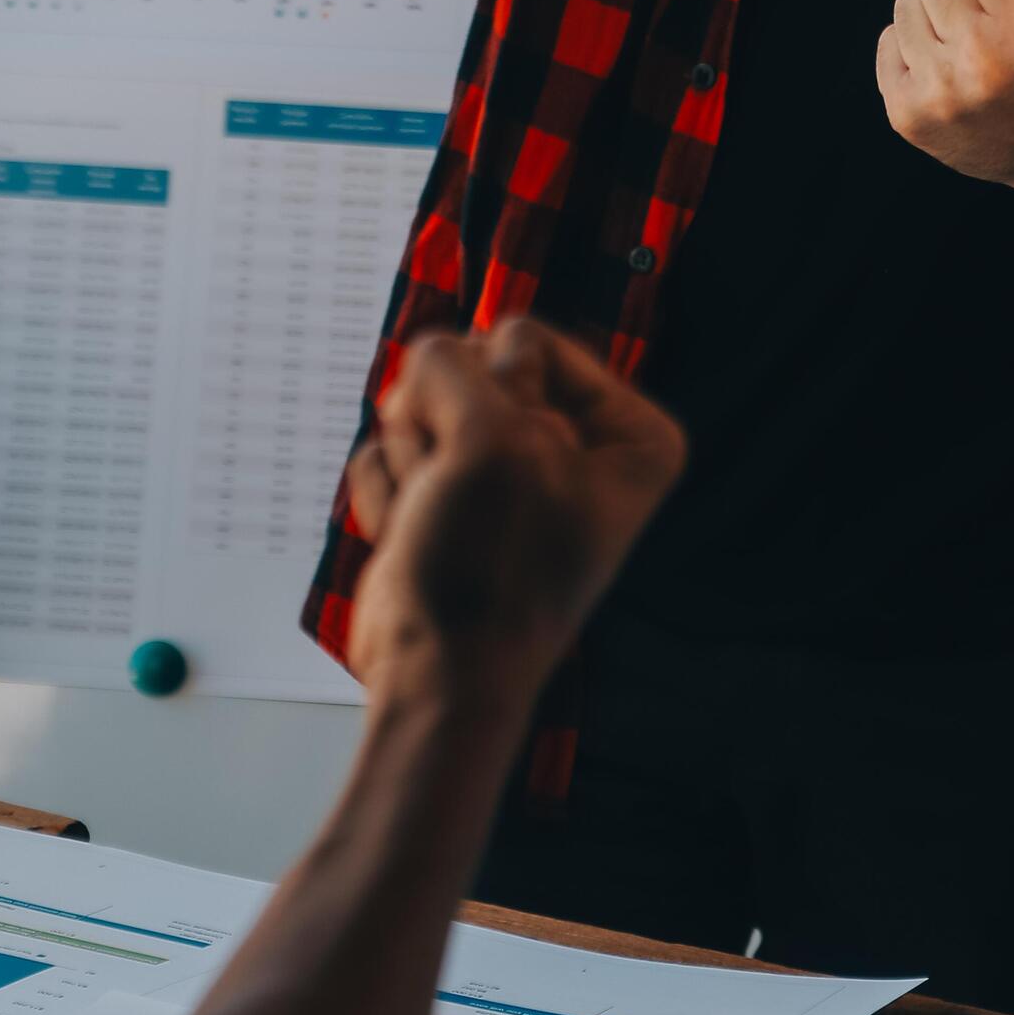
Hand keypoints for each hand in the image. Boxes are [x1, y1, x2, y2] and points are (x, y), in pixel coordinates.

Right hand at [343, 320, 686, 722]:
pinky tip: (410, 539)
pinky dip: (386, 494)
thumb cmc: (491, 573)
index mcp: (627, 434)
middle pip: (465, 366)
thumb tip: (422, 362)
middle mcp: (571, 445)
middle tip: (465, 499)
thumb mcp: (491, 441)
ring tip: (438, 523)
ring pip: (419, 405)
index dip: (493, 396)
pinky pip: (389, 449)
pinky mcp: (444, 493)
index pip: (521, 338)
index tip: (512, 469)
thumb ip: (451, 366)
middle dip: (444, 428)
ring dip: (412, 464)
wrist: (439, 675)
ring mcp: (502, 470)